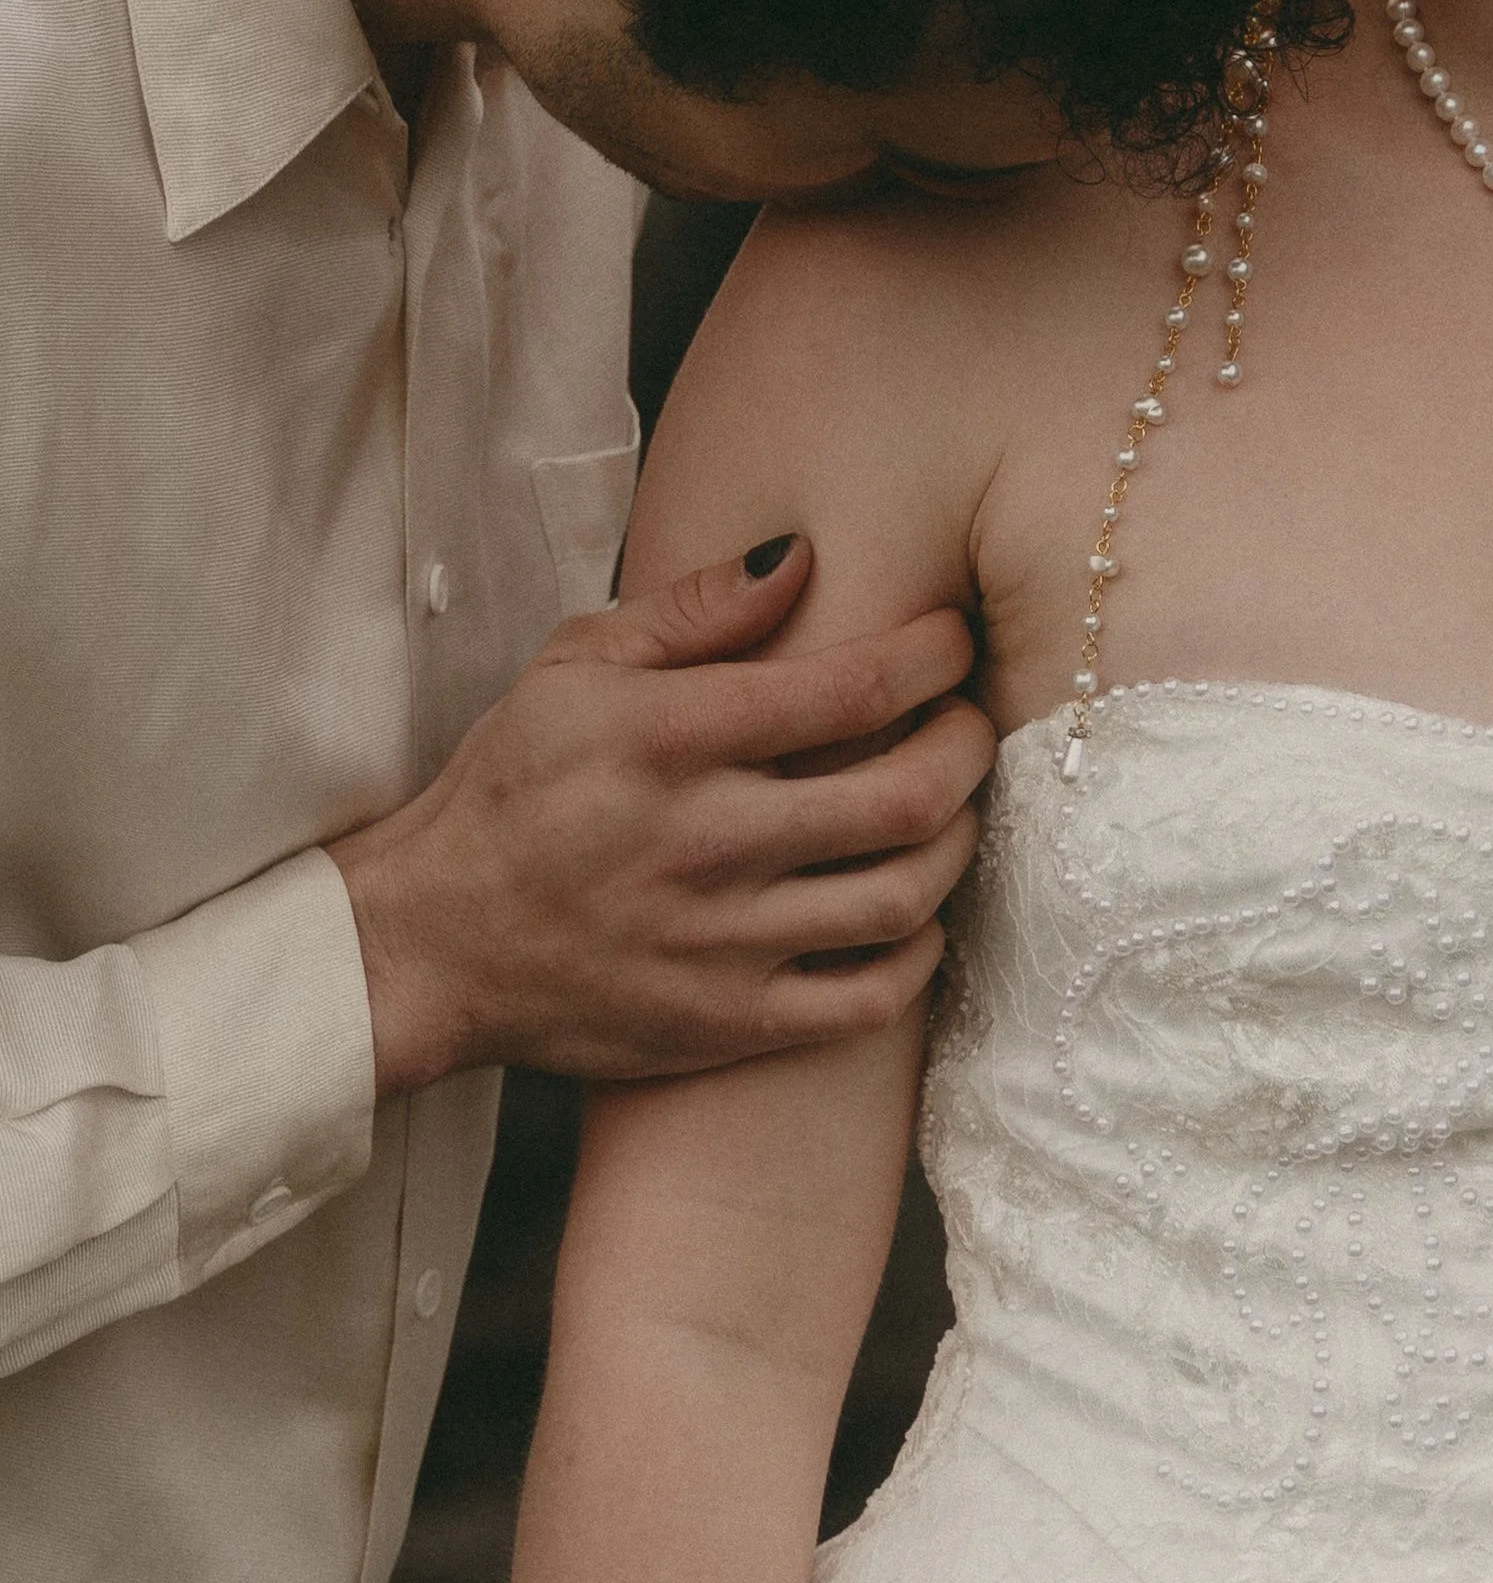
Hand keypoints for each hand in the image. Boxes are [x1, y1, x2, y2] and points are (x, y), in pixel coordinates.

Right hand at [328, 536, 994, 1093]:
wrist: (431, 945)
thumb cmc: (510, 789)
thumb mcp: (573, 666)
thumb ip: (695, 610)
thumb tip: (804, 558)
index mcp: (668, 738)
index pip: (853, 689)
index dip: (934, 655)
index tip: (953, 640)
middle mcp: (704, 842)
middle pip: (905, 796)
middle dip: (969, 747)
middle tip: (971, 724)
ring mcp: (721, 944)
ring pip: (903, 896)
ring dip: (957, 844)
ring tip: (950, 809)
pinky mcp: (728, 1024)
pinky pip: (870, 999)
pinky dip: (919, 953)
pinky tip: (913, 913)